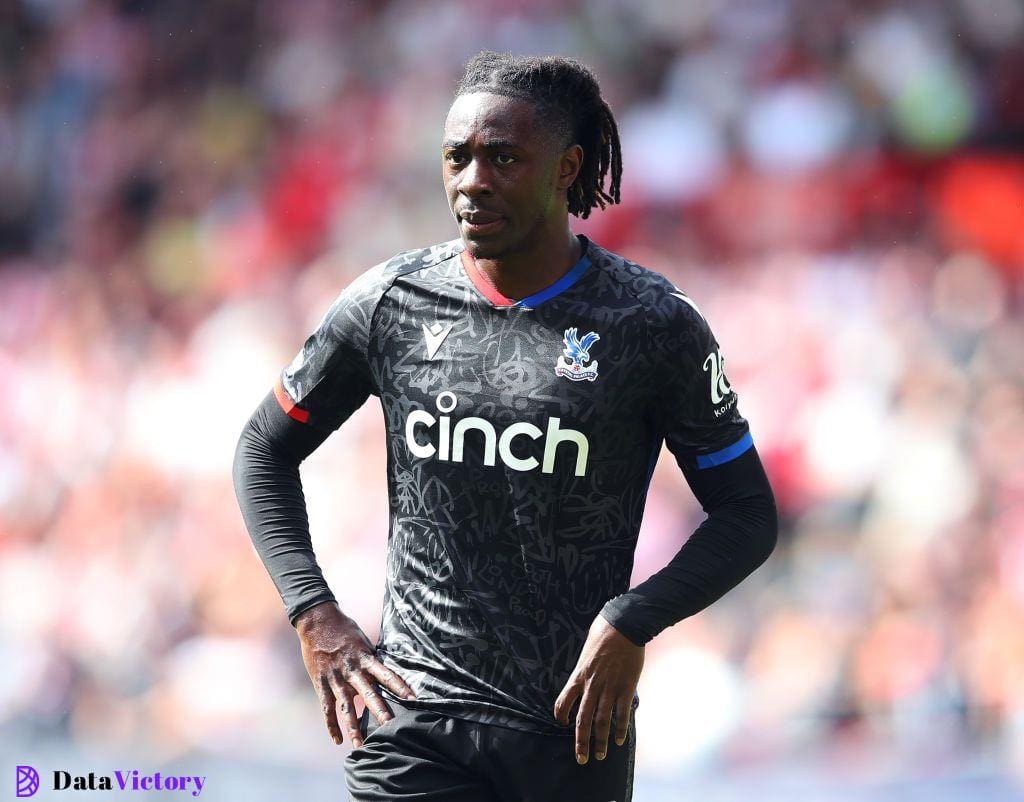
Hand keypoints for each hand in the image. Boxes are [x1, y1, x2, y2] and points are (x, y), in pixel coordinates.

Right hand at [295, 601, 415, 747]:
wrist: (317, 621)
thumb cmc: (344, 629)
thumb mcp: (363, 641)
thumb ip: (371, 658)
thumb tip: (385, 670)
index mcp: (365, 658)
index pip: (386, 674)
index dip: (400, 686)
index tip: (413, 698)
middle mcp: (352, 671)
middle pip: (369, 694)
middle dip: (380, 711)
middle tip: (390, 727)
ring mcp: (336, 679)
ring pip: (347, 708)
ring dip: (354, 727)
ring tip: (362, 745)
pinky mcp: (322, 684)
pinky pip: (327, 708)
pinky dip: (332, 725)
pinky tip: (338, 740)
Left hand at [553, 614, 643, 764]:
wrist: (623, 625)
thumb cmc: (604, 633)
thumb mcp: (586, 651)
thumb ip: (584, 668)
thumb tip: (585, 674)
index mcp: (578, 675)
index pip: (563, 701)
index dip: (561, 715)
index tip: (562, 724)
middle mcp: (591, 685)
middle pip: (582, 719)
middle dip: (581, 742)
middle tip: (581, 758)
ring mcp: (609, 688)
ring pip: (601, 721)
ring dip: (600, 741)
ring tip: (599, 755)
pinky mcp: (626, 688)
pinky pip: (621, 714)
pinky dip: (619, 729)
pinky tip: (618, 740)